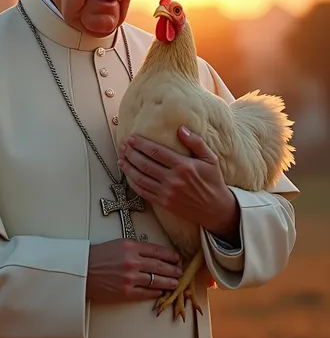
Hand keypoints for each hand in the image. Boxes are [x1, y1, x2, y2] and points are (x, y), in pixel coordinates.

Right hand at [86, 238, 182, 302]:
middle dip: (173, 269)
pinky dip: (155, 292)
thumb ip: (136, 248)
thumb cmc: (98, 256)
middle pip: (160, 266)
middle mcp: (132, 262)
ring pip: (156, 280)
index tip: (176, 258)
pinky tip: (161, 291)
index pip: (157, 250)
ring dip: (169, 282)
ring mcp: (130, 278)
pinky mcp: (126, 292)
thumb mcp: (118, 244)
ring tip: (176, 282)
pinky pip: (146, 293)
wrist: (82, 270)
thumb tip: (154, 254)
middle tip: (180, 271)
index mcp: (130, 246)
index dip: (170, 255)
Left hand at [118, 127, 239, 236]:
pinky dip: (133, 183)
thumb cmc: (213, 181)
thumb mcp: (210, 159)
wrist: (215, 209)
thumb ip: (196, 142)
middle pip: (145, 163)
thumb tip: (180, 128)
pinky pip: (143, 192)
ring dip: (128, 167)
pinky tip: (128, 175)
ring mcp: (167, 193)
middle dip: (131, 153)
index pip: (156, 152)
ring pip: (141, 178)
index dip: (141, 144)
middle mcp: (173, 179)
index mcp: (183, 166)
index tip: (132, 138)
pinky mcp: (163, 203)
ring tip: (121, 158)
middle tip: (123, 145)